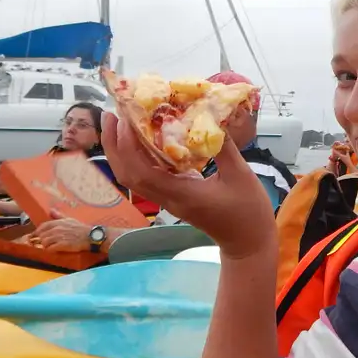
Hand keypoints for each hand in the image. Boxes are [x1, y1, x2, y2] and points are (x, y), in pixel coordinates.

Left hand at [35, 211, 90, 251]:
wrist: (90, 236)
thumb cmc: (80, 228)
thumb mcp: (69, 219)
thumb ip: (59, 215)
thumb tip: (51, 210)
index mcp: (58, 222)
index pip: (43, 226)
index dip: (37, 231)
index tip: (35, 235)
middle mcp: (57, 229)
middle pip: (42, 235)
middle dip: (41, 240)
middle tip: (43, 243)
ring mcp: (59, 237)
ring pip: (44, 242)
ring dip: (45, 246)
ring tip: (49, 247)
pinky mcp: (62, 245)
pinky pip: (50, 248)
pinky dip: (50, 250)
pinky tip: (53, 250)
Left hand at [101, 112, 275, 258]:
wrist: (247, 242)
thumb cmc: (247, 211)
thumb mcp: (241, 175)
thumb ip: (223, 147)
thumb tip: (210, 117)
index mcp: (182, 194)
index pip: (142, 171)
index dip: (128, 145)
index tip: (125, 120)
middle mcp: (169, 198)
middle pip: (128, 175)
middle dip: (114, 146)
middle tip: (110, 115)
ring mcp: (169, 200)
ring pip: (134, 177)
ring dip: (122, 151)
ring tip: (121, 123)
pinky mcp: (174, 197)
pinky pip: (148, 177)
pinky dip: (139, 157)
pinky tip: (144, 138)